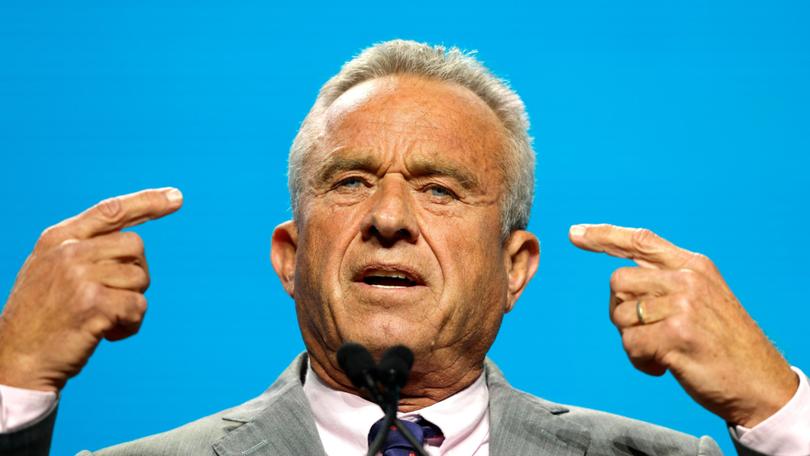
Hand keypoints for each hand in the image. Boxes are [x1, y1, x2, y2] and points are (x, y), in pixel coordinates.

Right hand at [0, 188, 182, 392]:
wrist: (16, 359)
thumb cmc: (42, 318)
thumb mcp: (51, 270)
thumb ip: (84, 250)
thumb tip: (132, 241)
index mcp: (58, 238)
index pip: (111, 211)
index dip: (147, 202)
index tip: (177, 197)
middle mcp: (68, 251)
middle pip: (136, 246)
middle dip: (136, 274)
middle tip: (114, 299)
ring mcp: (79, 275)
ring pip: (140, 278)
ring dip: (132, 303)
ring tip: (105, 319)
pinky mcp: (93, 303)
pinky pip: (138, 306)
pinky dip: (132, 324)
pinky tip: (109, 334)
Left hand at [569, 223, 797, 427]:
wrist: (760, 384)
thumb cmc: (724, 346)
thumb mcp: (703, 300)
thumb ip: (666, 283)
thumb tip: (620, 282)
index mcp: (694, 266)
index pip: (640, 241)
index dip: (604, 235)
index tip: (575, 233)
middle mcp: (688, 278)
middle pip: (618, 283)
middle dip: (621, 311)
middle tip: (647, 333)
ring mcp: (683, 305)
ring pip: (621, 316)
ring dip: (633, 341)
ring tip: (662, 352)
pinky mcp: (677, 334)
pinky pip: (630, 344)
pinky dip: (640, 361)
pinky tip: (663, 366)